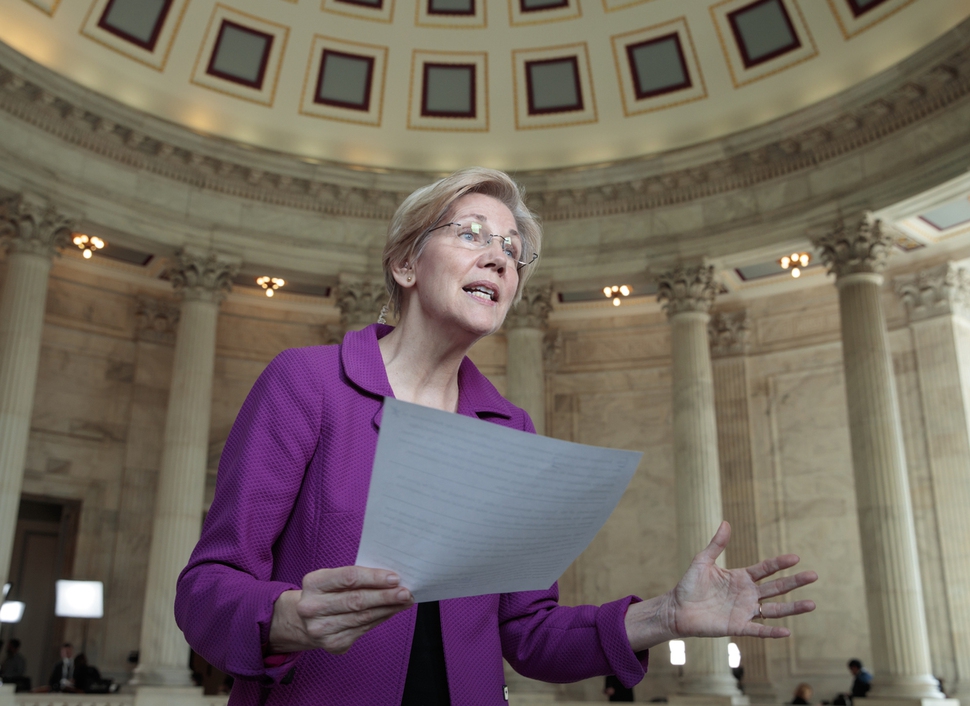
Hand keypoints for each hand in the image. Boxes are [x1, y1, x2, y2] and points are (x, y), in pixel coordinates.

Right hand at [268, 566, 413, 654]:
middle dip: (385, 596)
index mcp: (313, 583)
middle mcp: (312, 608)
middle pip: (357, 601)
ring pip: (363, 617)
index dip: (374, 578)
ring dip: (387, 609)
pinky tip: (391, 612)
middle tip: (406, 592)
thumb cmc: (326, 592)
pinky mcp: (332, 644)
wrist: (302, 620)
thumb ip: (356, 577)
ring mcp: (321, 629)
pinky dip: (380, 619)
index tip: (395, 578)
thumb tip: (391, 579)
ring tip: (404, 601)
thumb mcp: (332, 578)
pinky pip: (363, 630)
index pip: (349, 578)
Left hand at [625, 521, 816, 650]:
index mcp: (740, 577)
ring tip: (812, 604)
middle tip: (813, 576)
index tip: (796, 558)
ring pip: (774, 610)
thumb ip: (716, 544)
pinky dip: (772, 631)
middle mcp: (747, 594)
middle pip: (776, 588)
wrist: (676, 609)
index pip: (765, 569)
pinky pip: (758, 630)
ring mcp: (744, 611)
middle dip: (794, 582)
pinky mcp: (737, 627)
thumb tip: (726, 523)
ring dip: (792, 608)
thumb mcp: (702, 561)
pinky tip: (787, 631)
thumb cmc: (689, 585)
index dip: (780, 563)